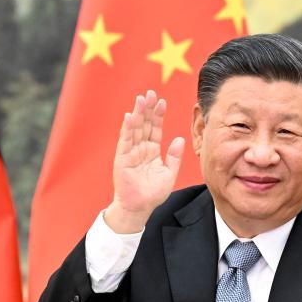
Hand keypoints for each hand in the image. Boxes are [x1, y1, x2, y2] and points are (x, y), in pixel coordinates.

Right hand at [106, 90, 184, 232]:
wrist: (140, 208)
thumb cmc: (153, 193)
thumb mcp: (169, 173)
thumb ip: (174, 156)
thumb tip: (179, 139)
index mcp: (152, 151)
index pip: (155, 128)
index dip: (158, 115)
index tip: (162, 101)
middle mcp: (140, 149)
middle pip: (144, 124)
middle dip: (147, 109)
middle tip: (150, 93)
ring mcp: (130, 153)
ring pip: (134, 129)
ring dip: (137, 114)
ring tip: (141, 99)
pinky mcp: (122, 159)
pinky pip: (125, 141)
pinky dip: (127, 129)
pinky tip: (129, 116)